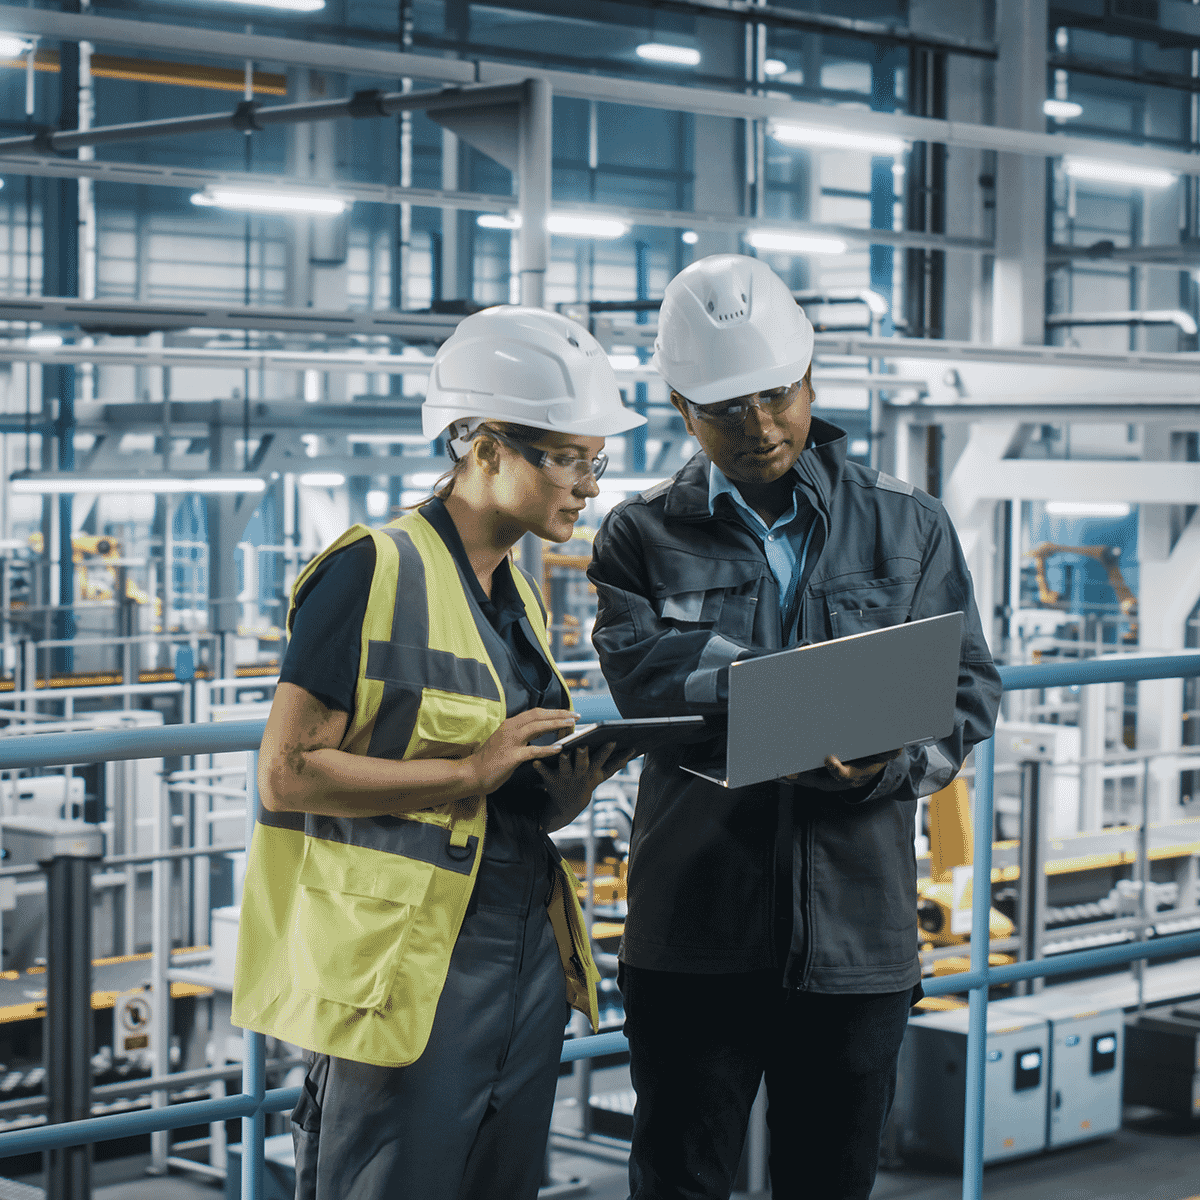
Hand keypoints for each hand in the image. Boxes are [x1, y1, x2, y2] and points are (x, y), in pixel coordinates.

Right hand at [465, 708, 577, 795]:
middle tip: (576, 715)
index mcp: (510, 724)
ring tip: (571, 725)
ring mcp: (510, 742)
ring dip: (556, 724)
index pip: (535, 713)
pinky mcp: (511, 757)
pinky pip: (533, 751)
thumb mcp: (506, 742)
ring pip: (537, 727)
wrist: (471, 773)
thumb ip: (521, 735)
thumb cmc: (490, 760)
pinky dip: (547, 749)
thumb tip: (541, 730)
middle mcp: (510, 728)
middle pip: (539, 715)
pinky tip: (559, 748)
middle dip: (559, 714)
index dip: (553, 711)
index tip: (567, 712)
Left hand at [535, 742, 637, 831]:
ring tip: (563, 752)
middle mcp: (580, 775)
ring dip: (564, 761)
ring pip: (565, 769)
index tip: (612, 741)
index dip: (608, 752)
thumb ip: (616, 763)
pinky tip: (535, 761)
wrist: (568, 807)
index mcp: (593, 772)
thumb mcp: (602, 775)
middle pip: (583, 765)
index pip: (603, 761)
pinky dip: (540, 768)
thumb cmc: (586, 784)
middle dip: (584, 756)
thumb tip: (634, 750)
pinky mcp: (551, 781)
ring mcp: (566, 779)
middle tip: (583, 746)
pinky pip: (545, 774)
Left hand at [785, 748, 901, 790]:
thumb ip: (889, 750)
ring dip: (792, 777)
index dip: (837, 770)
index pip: (845, 775)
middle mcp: (839, 781)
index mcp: (855, 775)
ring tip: (777, 771)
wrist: (870, 766)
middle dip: (803, 777)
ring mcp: (828, 781)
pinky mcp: (818, 777)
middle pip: (819, 782)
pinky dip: (791, 775)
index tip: (830, 759)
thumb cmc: (875, 756)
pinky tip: (778, 770)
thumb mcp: (886, 753)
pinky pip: (803, 777)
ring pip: (808, 781)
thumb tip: (896, 746)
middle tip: (789, 772)